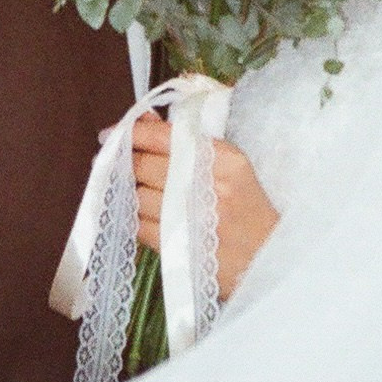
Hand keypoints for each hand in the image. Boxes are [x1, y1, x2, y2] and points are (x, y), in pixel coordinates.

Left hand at [128, 113, 279, 298]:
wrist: (270, 260)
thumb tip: (144, 121)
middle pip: (143, 165)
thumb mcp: (235, 168)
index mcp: (223, 157)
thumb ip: (191, 142)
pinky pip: (140, 226)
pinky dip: (137, 219)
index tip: (111, 134)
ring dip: (132, 193)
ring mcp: (190, 217)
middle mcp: (205, 183)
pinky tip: (147, 217)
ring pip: (137, 196)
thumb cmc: (252, 210)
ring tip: (139, 192)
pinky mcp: (178, 247)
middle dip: (126, 163)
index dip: (131, 132)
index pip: (164, 136)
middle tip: (117, 163)